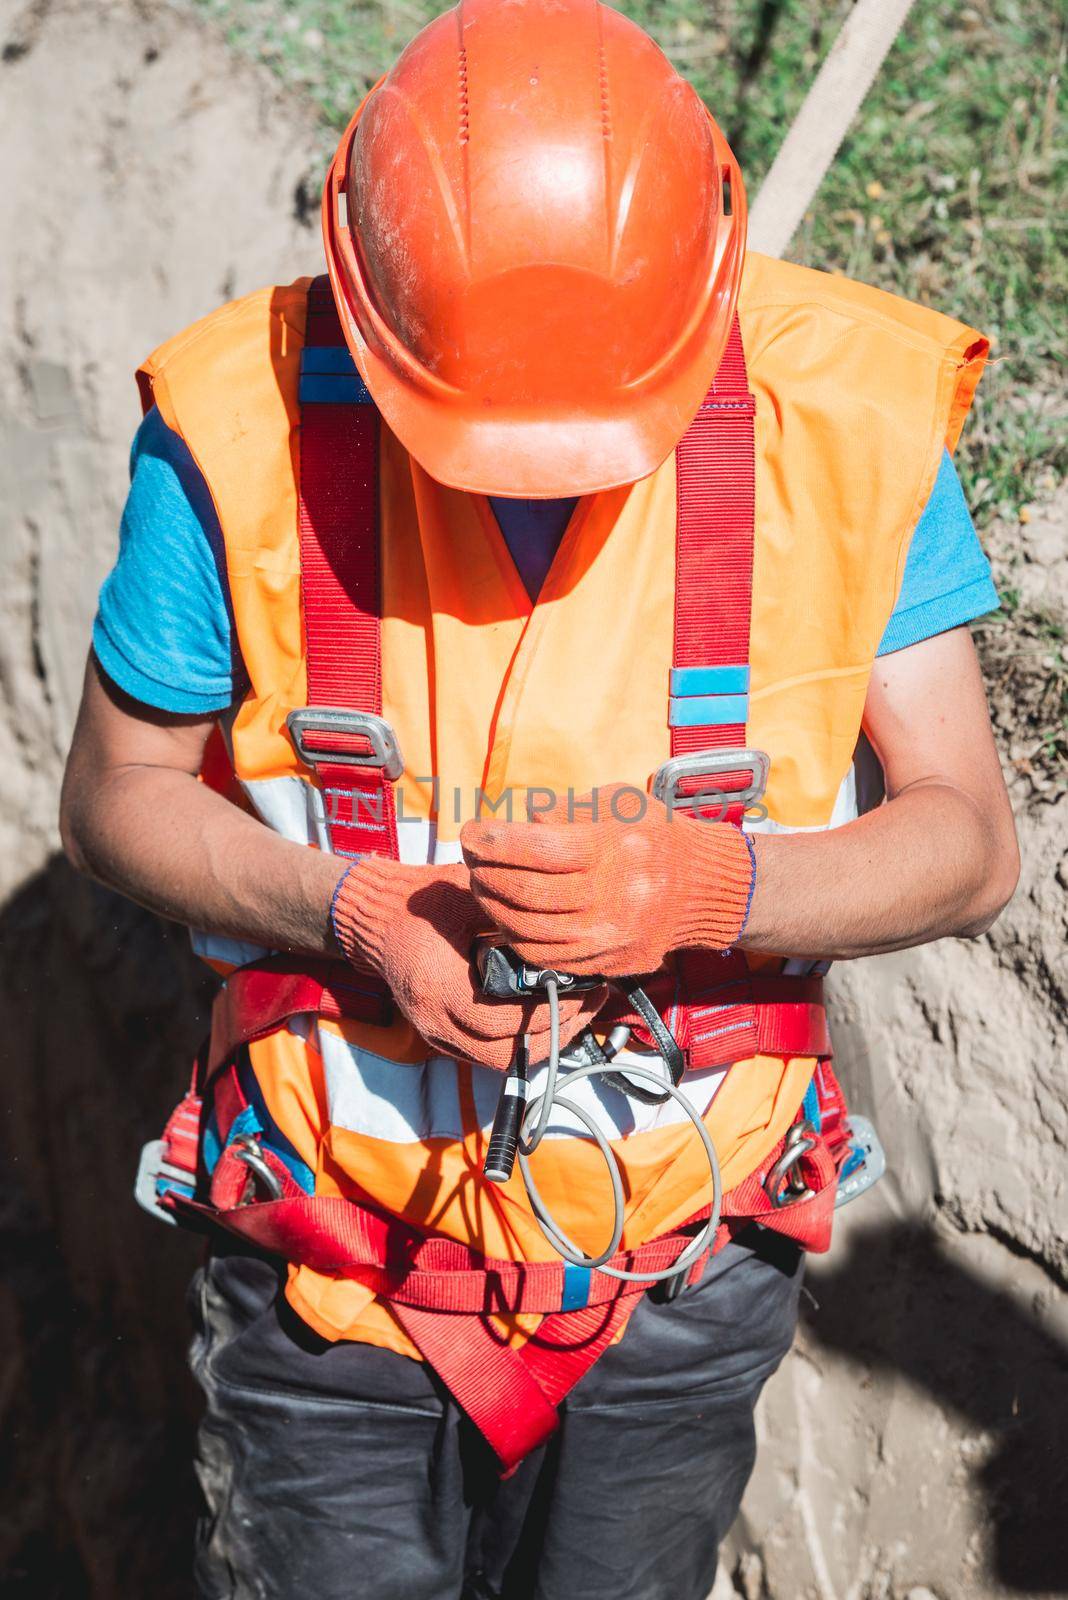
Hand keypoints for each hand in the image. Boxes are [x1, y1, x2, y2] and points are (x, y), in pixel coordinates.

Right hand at [331, 858, 606, 1069]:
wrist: (377, 917)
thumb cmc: (425, 900)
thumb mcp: (470, 896)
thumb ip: (510, 919)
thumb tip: (564, 936)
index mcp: (440, 985)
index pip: (503, 1020)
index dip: (549, 1009)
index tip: (582, 986)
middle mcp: (434, 1019)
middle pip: (506, 1051)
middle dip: (555, 1031)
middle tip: (590, 1001)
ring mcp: (435, 1033)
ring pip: (499, 1061)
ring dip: (541, 1043)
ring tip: (575, 1012)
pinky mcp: (439, 1036)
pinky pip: (486, 1054)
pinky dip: (520, 1043)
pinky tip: (545, 1017)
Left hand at [461, 786, 753, 976]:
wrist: (701, 889)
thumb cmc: (653, 836)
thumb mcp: (616, 804)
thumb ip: (564, 811)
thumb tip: (517, 824)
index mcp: (610, 851)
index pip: (535, 849)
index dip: (492, 841)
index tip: (472, 832)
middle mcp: (609, 899)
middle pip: (524, 892)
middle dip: (484, 872)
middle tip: (472, 857)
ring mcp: (605, 938)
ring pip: (525, 929)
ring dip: (492, 904)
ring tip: (484, 883)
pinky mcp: (602, 964)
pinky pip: (541, 956)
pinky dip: (514, 934)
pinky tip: (507, 913)